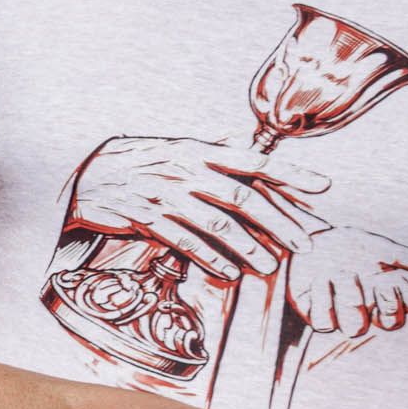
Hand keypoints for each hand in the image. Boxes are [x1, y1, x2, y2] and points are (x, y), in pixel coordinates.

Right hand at [64, 135, 327, 282]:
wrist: (85, 177)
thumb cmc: (134, 161)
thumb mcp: (169, 145)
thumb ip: (207, 145)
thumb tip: (238, 137)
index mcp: (196, 151)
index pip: (252, 160)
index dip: (290, 174)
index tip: (322, 187)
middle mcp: (185, 171)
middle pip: (241, 197)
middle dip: (277, 222)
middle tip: (303, 244)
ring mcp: (166, 196)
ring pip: (216, 224)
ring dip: (248, 248)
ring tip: (270, 266)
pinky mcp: (147, 219)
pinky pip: (185, 242)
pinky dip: (210, 258)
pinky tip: (230, 271)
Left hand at [285, 224, 407, 341]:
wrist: (305, 245)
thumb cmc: (345, 247)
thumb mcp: (376, 247)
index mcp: (392, 288)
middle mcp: (373, 307)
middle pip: (392, 323)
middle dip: (382, 300)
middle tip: (366, 277)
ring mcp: (348, 316)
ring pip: (356, 326)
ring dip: (345, 295)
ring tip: (335, 275)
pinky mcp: (321, 321)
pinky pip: (325, 324)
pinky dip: (320, 299)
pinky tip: (317, 285)